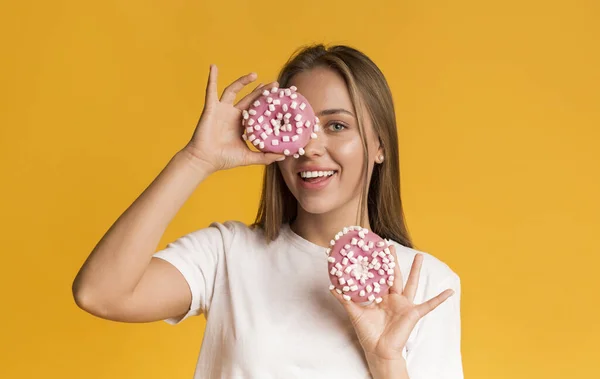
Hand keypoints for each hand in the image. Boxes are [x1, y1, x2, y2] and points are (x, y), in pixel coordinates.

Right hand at [183, 64, 284, 172]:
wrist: (205, 160)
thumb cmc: (224, 159)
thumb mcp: (249, 157)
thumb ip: (265, 156)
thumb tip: (284, 155)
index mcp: (241, 124)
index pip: (257, 110)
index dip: (267, 104)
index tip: (279, 97)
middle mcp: (232, 115)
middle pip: (249, 98)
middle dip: (261, 91)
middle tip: (275, 84)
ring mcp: (221, 110)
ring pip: (233, 90)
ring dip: (242, 81)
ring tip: (254, 74)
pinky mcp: (211, 107)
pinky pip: (211, 90)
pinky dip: (212, 78)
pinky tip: (214, 67)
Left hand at [330, 247, 454, 362]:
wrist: (379, 351)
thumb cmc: (368, 334)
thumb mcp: (355, 314)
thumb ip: (345, 300)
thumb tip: (332, 287)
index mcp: (380, 298)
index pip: (377, 277)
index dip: (375, 265)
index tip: (372, 251)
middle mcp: (393, 298)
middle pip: (392, 275)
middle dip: (391, 260)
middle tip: (389, 244)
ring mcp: (404, 304)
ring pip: (411, 283)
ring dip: (416, 270)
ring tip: (420, 255)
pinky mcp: (413, 313)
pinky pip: (429, 305)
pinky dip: (440, 299)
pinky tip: (449, 292)